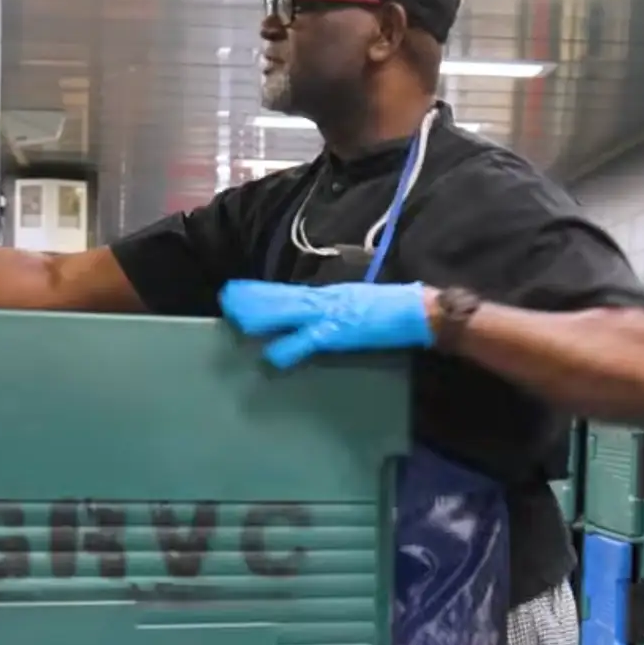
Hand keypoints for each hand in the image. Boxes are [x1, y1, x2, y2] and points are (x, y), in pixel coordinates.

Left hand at [218, 279, 432, 369]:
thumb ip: (330, 308)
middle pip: (278, 296)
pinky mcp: (338, 332)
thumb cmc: (389, 309)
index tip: (238, 290)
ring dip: (260, 315)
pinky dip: (287, 347)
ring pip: (285, 311)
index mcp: (326, 294)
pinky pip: (306, 340)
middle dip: (251, 298)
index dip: (260, 290)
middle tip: (226, 298)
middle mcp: (323, 299)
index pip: (286, 290)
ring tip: (237, 318)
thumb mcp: (353, 303)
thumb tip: (310, 315)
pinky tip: (270, 354)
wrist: (416, 311)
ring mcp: (329, 314)